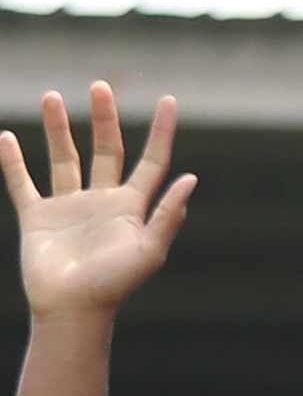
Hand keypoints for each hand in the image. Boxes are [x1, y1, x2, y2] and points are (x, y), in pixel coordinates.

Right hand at [6, 89, 195, 318]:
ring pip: (63, 158)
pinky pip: (22, 183)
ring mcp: (68, 206)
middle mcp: (102, 200)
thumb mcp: (149, 251)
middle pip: (106, 149)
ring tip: (51, 96)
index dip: (162, 132)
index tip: (169, 100)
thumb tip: (191, 178)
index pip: (152, 161)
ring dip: (58, 128)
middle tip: (100, 86)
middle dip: (104, 118)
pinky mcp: (37, 217)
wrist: (72, 309)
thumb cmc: (115, 285)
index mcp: (132, 206)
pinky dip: (13, 161)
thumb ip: (167, 215)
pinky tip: (7, 137)